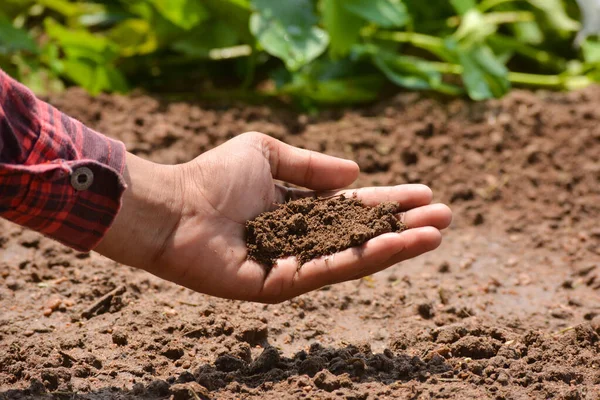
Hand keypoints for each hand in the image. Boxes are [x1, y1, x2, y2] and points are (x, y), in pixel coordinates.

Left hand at [96, 132, 451, 302]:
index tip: (425, 193)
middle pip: (361, 234)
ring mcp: (292, 265)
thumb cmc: (213, 176)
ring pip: (354, 256)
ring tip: (436, 232)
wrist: (173, 206)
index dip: (388, 200)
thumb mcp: (268, 154)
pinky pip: (330, 270)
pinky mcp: (280, 285)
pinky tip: (398, 243)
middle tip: (445, 216)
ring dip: (397, 245)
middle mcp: (300, 240)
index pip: (352, 207)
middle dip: (403, 225)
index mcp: (297, 210)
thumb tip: (356, 173)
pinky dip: (367, 257)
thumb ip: (311, 166)